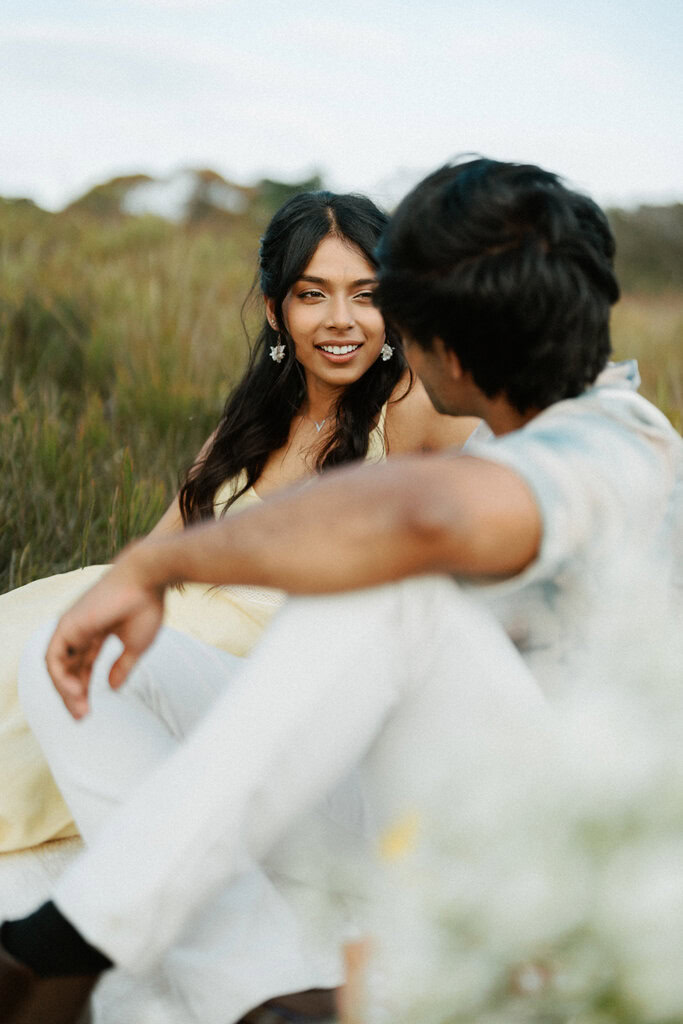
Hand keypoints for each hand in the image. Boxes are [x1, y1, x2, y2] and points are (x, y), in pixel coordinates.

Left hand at [45, 545, 165, 718]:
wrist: (147, 580)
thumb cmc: (146, 605)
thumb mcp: (135, 645)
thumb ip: (122, 667)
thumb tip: (112, 687)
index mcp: (97, 632)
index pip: (84, 666)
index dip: (85, 689)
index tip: (88, 711)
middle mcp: (80, 630)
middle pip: (69, 668)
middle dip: (73, 695)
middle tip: (81, 716)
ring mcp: (71, 627)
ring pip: (58, 666)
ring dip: (66, 690)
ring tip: (80, 709)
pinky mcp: (67, 625)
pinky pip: (54, 658)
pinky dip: (60, 678)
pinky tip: (75, 693)